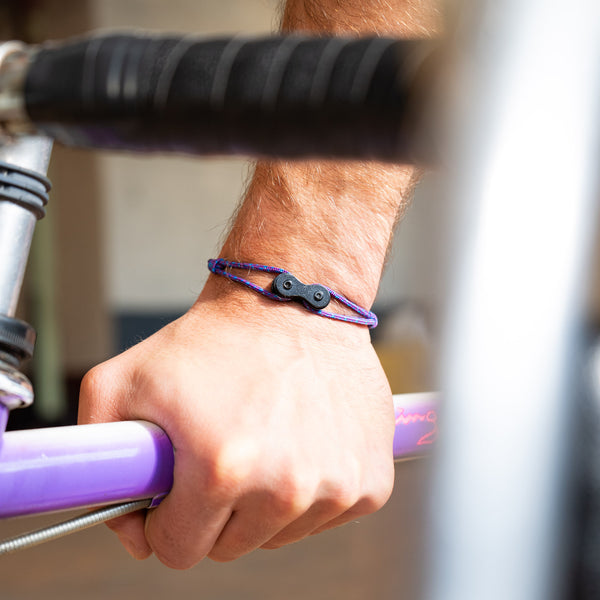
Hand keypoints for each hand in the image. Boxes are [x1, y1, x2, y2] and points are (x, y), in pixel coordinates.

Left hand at [78, 279, 394, 568]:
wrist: (296, 301)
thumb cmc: (217, 339)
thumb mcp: (126, 379)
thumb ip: (95, 456)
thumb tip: (127, 524)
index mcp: (222, 469)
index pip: (178, 550)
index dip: (167, 520)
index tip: (174, 490)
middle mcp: (286, 487)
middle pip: (230, 548)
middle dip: (215, 510)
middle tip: (220, 453)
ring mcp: (336, 487)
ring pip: (278, 534)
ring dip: (263, 499)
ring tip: (264, 437)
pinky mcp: (371, 483)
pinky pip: (322, 516)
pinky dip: (307, 489)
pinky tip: (302, 439)